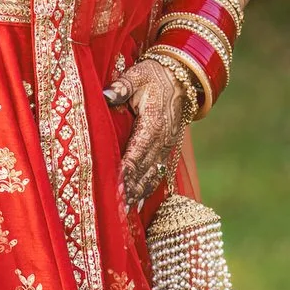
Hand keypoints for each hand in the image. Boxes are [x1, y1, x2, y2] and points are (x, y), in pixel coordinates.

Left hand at [103, 55, 191, 211]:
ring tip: (123, 213)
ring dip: (137, 194)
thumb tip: (107, 95)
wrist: (182, 78)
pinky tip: (136, 204)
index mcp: (153, 124)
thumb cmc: (155, 76)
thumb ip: (122, 87)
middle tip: (115, 209)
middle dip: (129, 190)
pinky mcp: (166, 150)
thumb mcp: (138, 76)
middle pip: (143, 171)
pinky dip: (146, 190)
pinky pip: (156, 174)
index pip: (137, 153)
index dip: (126, 172)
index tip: (116, 188)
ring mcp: (166, 147)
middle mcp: (162, 141)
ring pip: (151, 176)